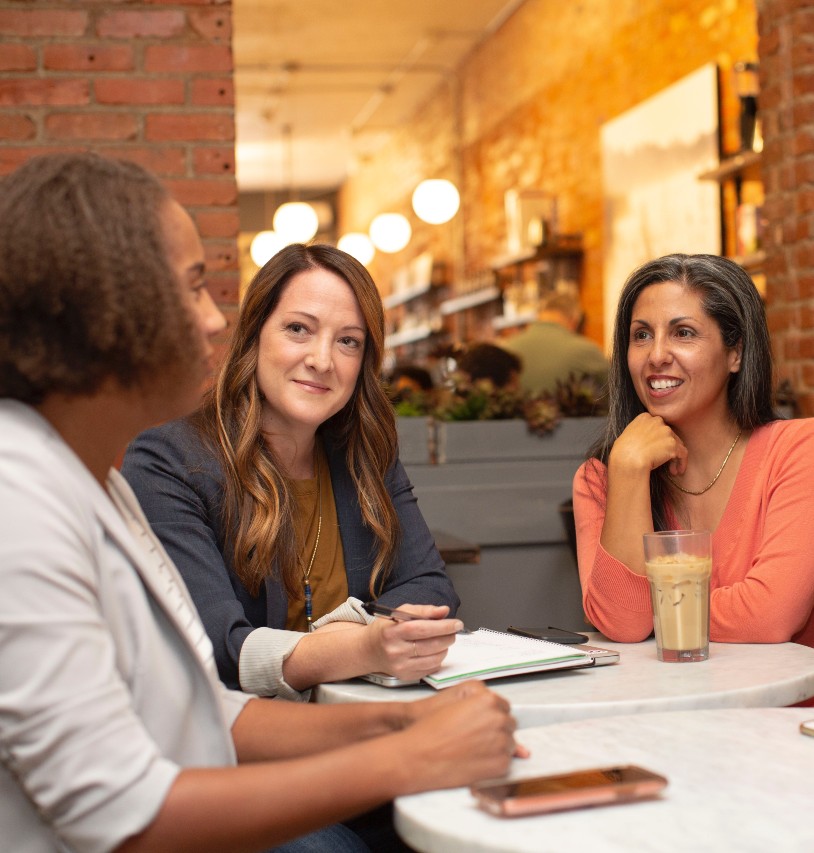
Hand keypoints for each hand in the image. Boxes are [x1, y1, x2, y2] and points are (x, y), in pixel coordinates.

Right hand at [363, 604, 461, 679]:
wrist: (371, 650)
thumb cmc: (387, 628)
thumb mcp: (401, 612)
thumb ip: (424, 610)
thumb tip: (444, 611)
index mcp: (392, 632)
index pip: (421, 629)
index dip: (442, 626)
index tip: (457, 623)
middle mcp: (395, 651)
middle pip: (430, 645)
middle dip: (448, 637)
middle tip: (453, 631)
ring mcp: (401, 666)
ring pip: (434, 659)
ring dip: (445, 648)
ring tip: (444, 640)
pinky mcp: (406, 676)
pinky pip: (431, 669)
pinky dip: (438, 659)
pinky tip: (435, 651)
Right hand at [397, 681, 525, 792]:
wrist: (419, 756)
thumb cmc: (432, 730)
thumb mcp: (456, 702)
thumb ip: (482, 704)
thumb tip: (501, 713)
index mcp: (488, 701)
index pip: (503, 706)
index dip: (490, 715)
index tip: (480, 722)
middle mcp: (499, 720)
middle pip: (509, 724)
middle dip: (495, 730)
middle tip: (474, 737)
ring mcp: (502, 743)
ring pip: (510, 744)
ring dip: (496, 746)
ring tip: (472, 749)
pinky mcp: (501, 764)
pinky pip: (506, 762)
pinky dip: (494, 763)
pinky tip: (474, 760)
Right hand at [610, 413, 687, 477]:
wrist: (627, 459)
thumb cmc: (622, 452)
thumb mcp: (627, 435)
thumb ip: (638, 433)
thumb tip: (643, 442)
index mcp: (644, 417)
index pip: (657, 426)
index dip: (658, 439)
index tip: (656, 450)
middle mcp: (657, 421)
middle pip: (669, 434)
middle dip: (667, 448)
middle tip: (665, 461)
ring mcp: (666, 431)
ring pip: (677, 444)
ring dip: (674, 457)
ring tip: (672, 470)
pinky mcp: (672, 444)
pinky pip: (682, 453)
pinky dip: (681, 463)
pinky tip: (677, 471)